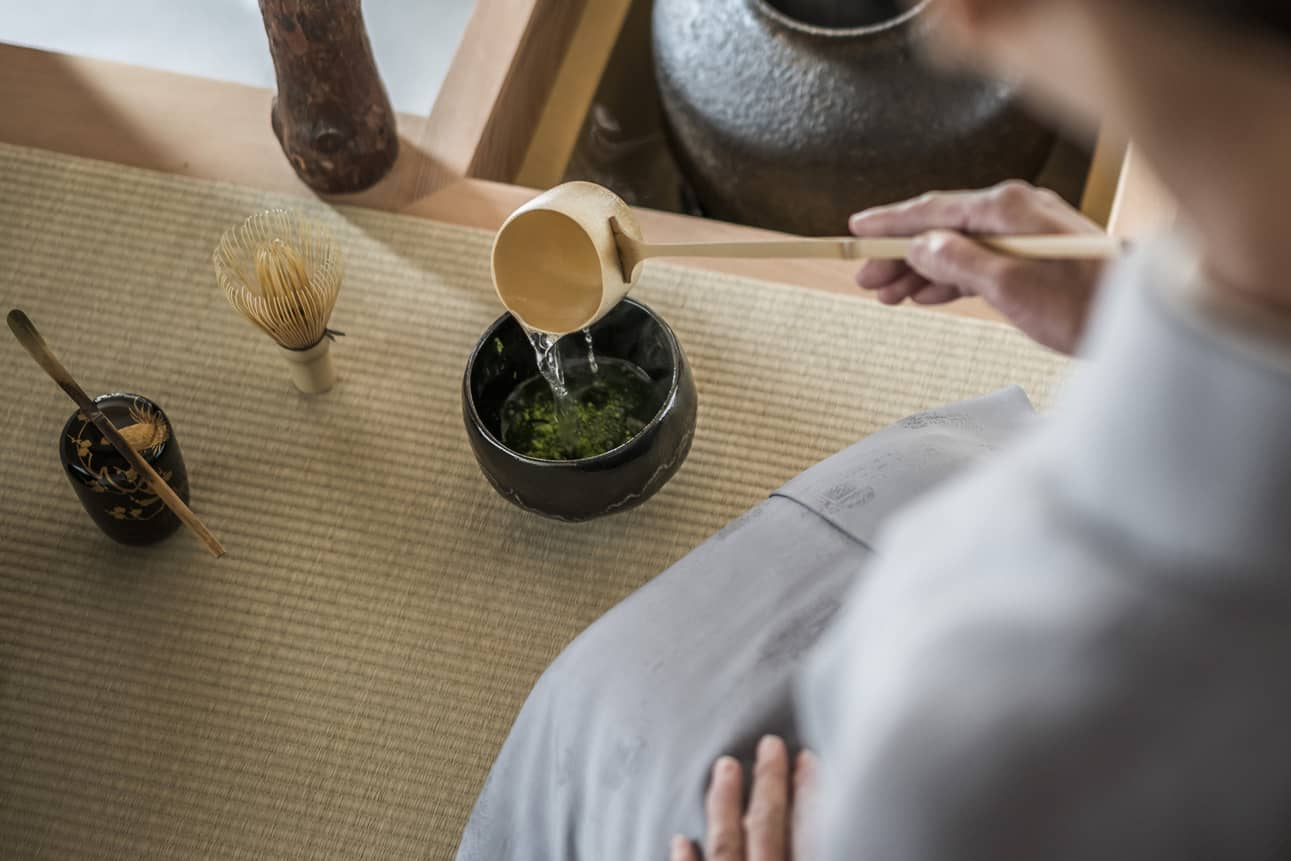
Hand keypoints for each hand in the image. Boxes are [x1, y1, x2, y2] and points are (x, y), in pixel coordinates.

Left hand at [671, 736, 817, 860]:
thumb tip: (857, 854)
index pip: (810, 832)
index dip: (810, 794)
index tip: (808, 758)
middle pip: (765, 829)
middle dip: (769, 784)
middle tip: (770, 744)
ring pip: (725, 846)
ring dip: (724, 806)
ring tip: (725, 766)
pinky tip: (681, 840)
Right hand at [849, 181, 1106, 354]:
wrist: (1139, 323)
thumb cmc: (1081, 304)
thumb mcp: (1008, 287)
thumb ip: (958, 262)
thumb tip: (920, 246)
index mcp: (1006, 208)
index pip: (932, 210)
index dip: (890, 222)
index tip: (856, 229)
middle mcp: (1014, 211)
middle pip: (941, 228)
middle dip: (900, 254)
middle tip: (865, 279)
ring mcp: (1026, 233)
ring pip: (958, 248)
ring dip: (922, 271)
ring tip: (888, 294)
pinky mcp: (1035, 257)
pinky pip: (979, 261)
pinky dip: (950, 278)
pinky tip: (927, 296)